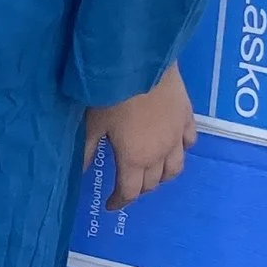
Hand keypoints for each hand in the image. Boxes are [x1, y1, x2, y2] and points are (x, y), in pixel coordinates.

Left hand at [87, 62, 195, 206]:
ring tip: (152, 173)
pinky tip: (174, 146)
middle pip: (154, 182)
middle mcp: (160, 153)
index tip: (110, 205)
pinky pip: (189, 141)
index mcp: (135, 159)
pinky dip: (181, 150)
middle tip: (126, 186)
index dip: (120, 202)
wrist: (141, 60)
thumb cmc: (112, 94)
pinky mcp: (187, 116)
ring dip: (163, 176)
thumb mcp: (93, 124)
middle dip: (139, 189)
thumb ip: (86, 150)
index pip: (130, 191)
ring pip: (176, 167)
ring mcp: (177, 135)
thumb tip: (78, 173)